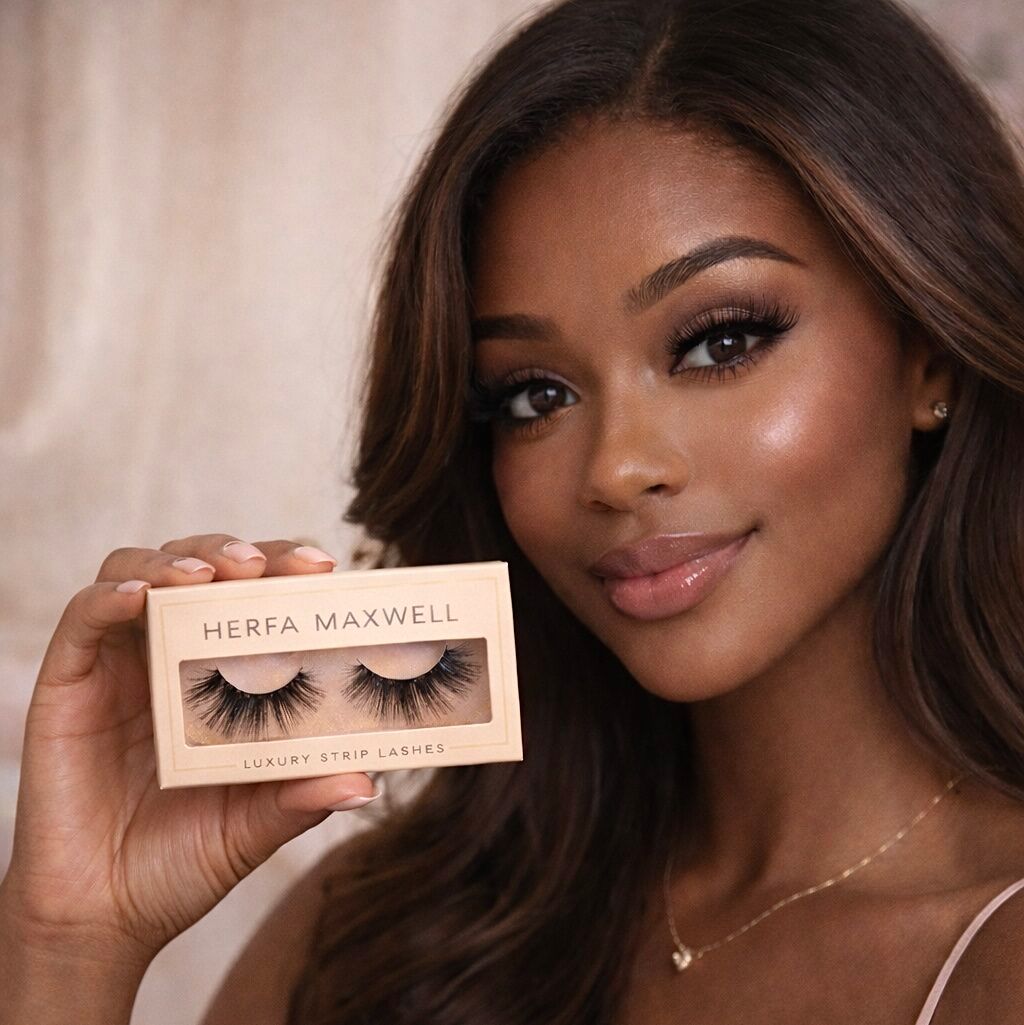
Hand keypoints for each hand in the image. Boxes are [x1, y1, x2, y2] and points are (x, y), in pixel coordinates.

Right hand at [0, 535, 377, 986]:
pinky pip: (82, 618)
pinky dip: (110, 595)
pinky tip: (140, 598)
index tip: (324, 568)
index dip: (286, 570)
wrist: (103, 917)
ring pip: (141, 571)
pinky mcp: (68, 682)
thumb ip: (301, 798)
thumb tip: (367, 782)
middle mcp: (173, 657)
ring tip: (214, 574)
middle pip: (202, 567)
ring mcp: (120, 664)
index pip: (255, 597)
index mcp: (223, 676)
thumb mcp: (255, 826)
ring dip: (180, 560)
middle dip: (240, 552)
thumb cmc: (183, 861)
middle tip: (275, 565)